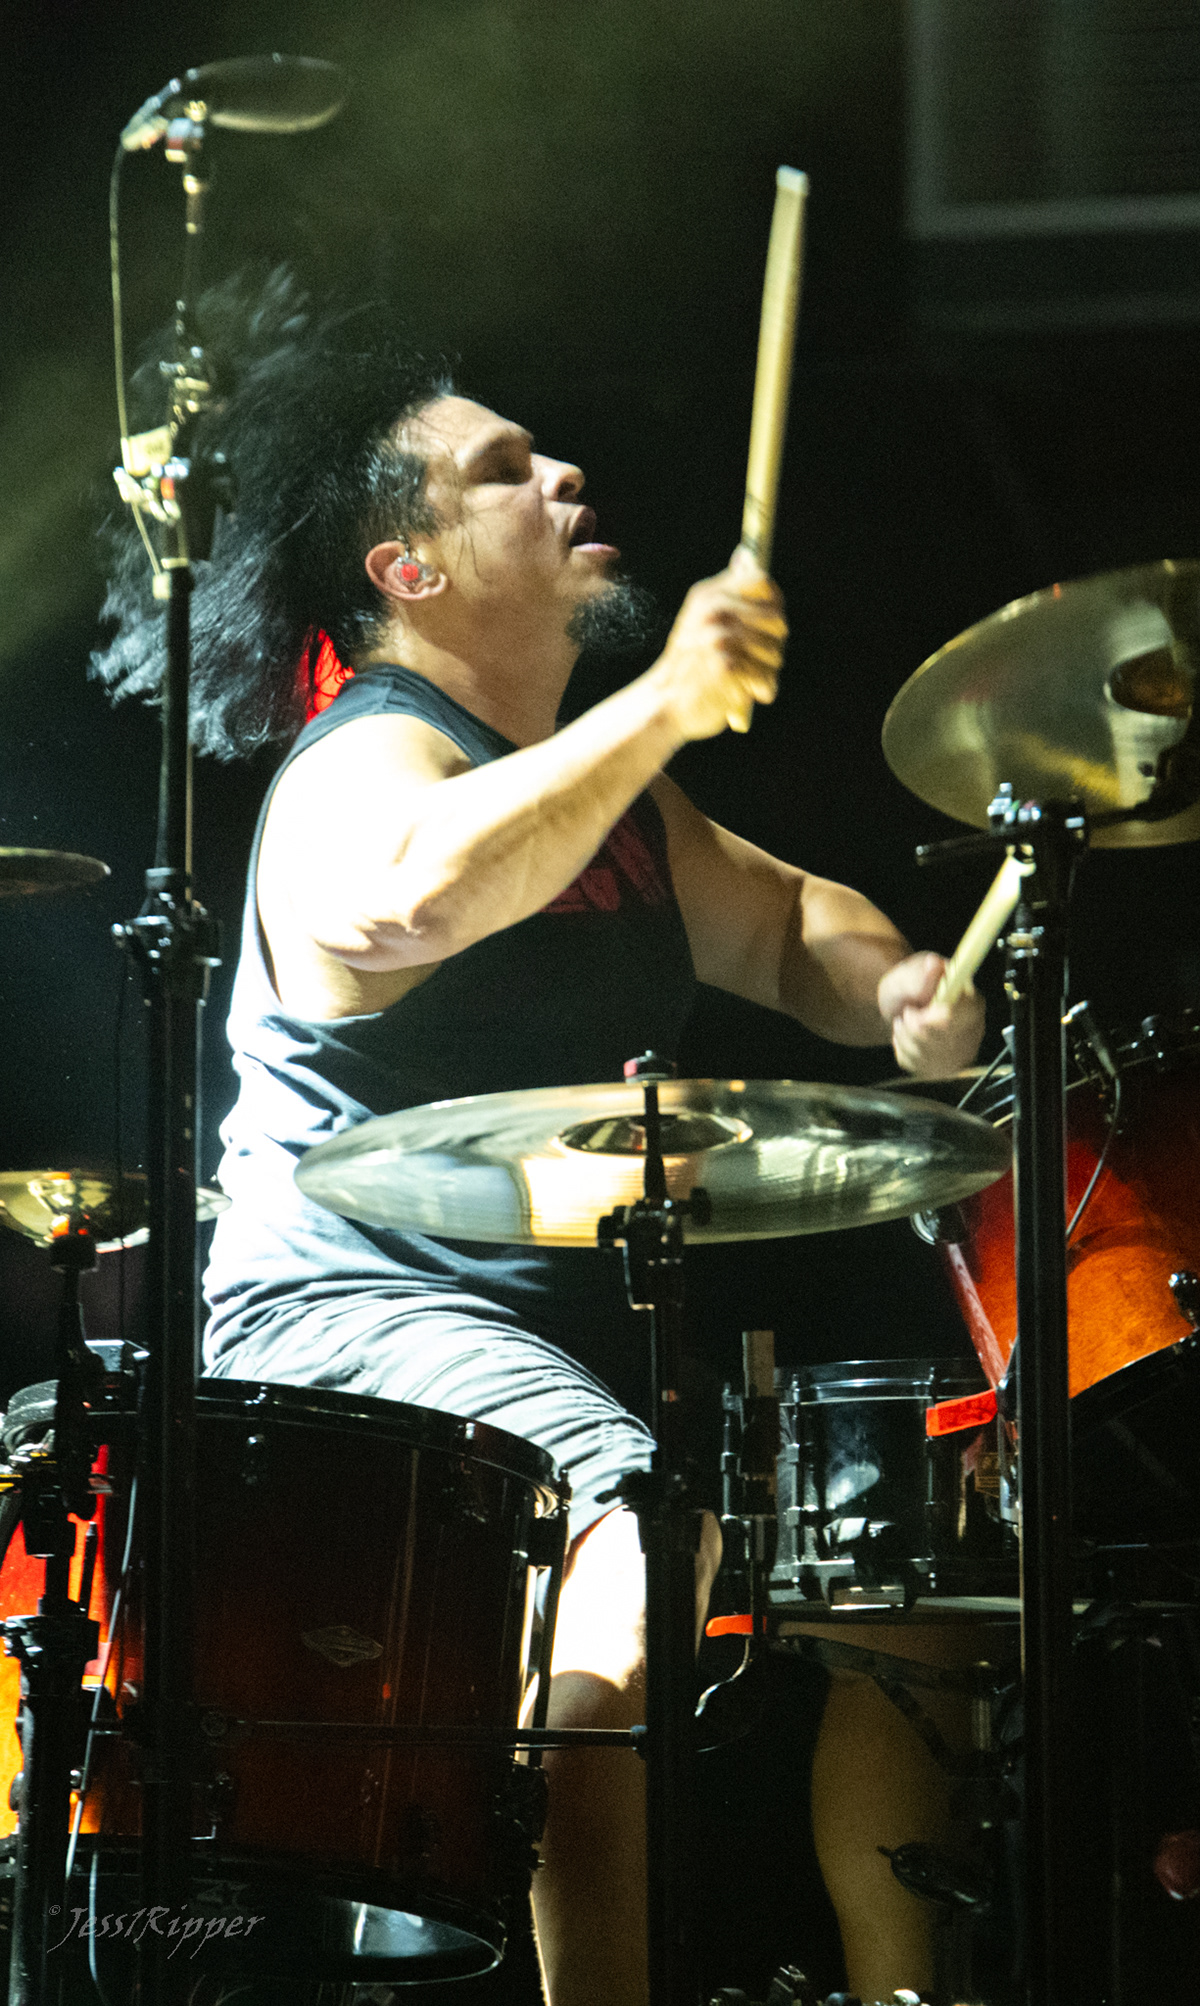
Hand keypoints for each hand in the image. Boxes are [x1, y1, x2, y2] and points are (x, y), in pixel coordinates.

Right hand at [650, 545, 786, 740]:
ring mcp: (718, 637)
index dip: (774, 603)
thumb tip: (745, 553)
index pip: (762, 582)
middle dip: (775, 643)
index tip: (771, 625)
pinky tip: (750, 693)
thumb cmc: (690, 664)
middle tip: (761, 660)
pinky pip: (766, 676)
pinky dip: (764, 689)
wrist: (663, 705)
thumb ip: (729, 590)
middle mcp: (713, 611)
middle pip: (776, 618)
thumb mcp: (702, 618)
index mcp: (708, 596)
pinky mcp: (726, 668)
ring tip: (751, 679)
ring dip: (769, 670)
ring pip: (775, 650)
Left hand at [878, 951, 985, 1077]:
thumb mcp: (908, 974)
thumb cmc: (911, 987)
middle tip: (906, 1013)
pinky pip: (920, 1066)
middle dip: (913, 1028)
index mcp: (971, 999)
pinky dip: (905, 1052)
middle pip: (941, 1041)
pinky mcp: (948, 1067)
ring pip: (928, 1056)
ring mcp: (963, 1050)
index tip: (911, 1010)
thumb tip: (933, 965)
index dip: (926, 1017)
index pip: (953, 1018)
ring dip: (906, 1038)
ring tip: (905, 1023)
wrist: (901, 1005)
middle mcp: (973, 1027)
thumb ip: (919, 974)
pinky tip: (909, 1038)